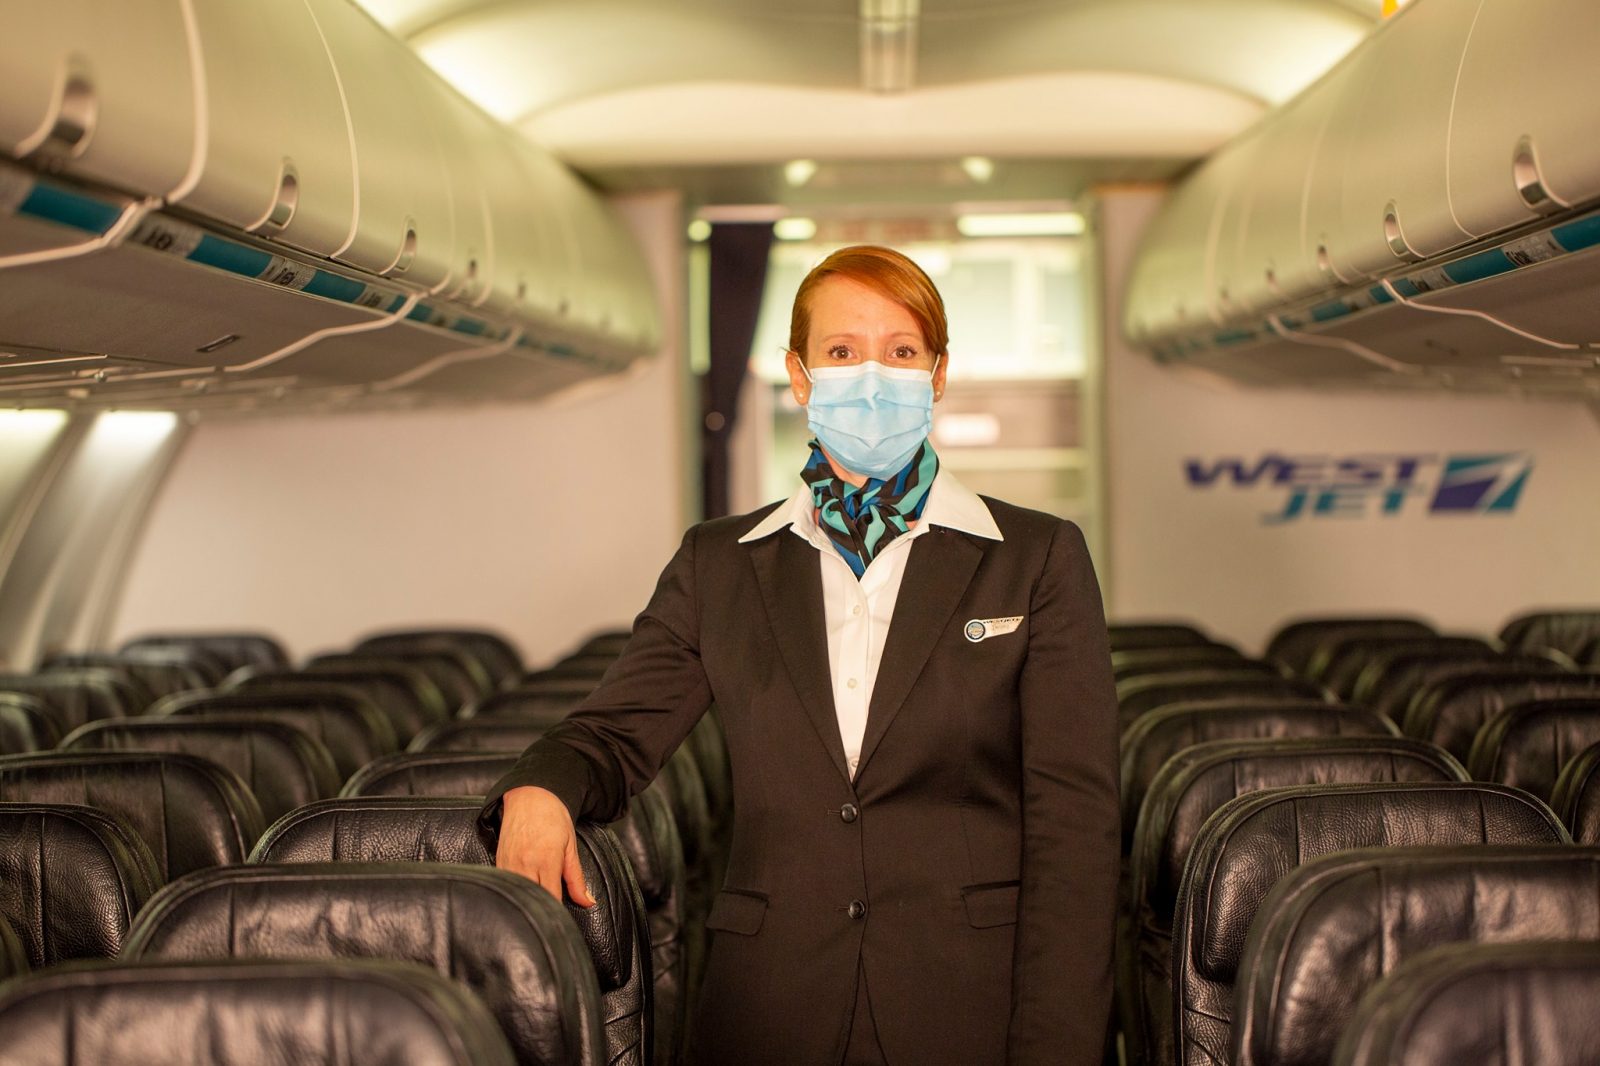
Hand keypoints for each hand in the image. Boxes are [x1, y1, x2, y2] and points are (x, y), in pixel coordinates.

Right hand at [495, 785, 595, 907]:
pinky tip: (521, 894)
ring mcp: (509, 863)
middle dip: (541, 911)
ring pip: (517, 894)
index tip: (563, 921)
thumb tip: (588, 902)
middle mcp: (525, 864)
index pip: (551, 898)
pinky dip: (515, 892)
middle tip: (550, 918)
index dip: (557, 912)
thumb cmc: (554, 819)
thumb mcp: (570, 847)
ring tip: (535, 909)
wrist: (531, 796)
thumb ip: (577, 878)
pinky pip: (506, 884)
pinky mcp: (499, 861)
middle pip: (532, 899)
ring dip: (527, 902)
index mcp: (546, 861)